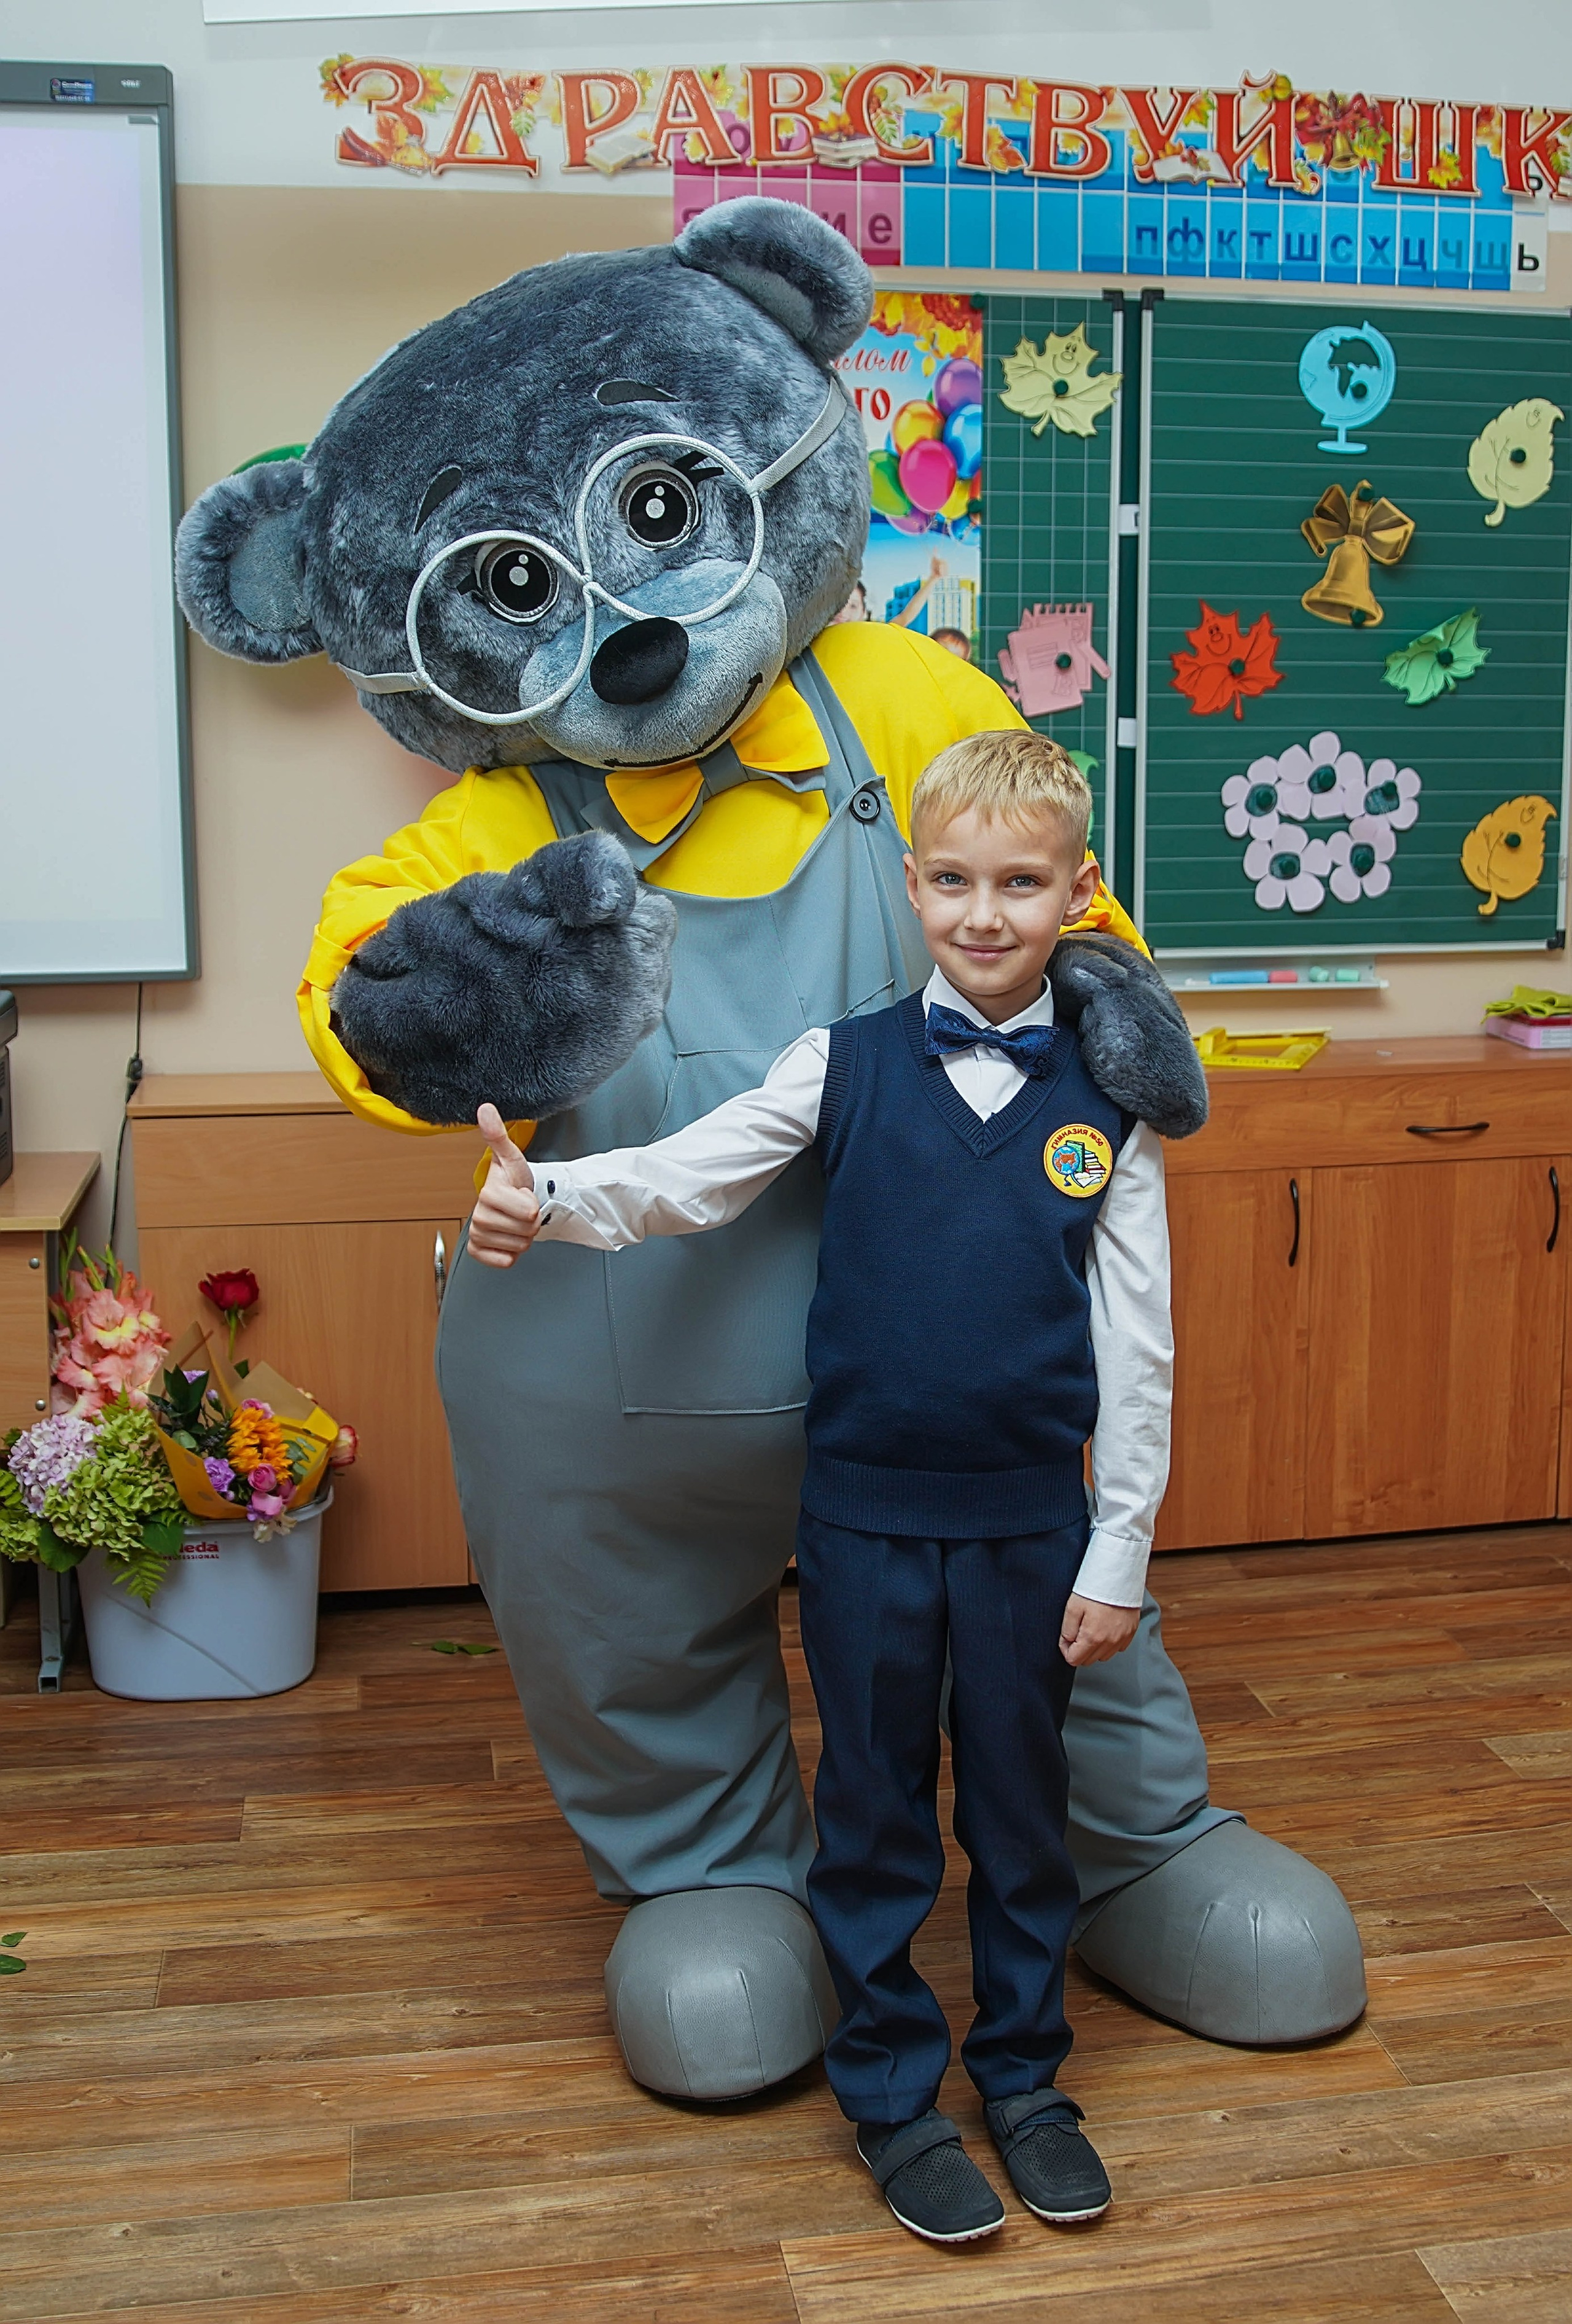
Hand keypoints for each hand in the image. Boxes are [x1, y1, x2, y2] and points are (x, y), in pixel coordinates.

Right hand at [468, 1104, 539, 1269]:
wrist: (509, 1201)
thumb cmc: (513, 1181)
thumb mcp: (512, 1158)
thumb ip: (499, 1135)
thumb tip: (486, 1110)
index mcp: (488, 1194)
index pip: (529, 1213)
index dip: (533, 1205)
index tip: (522, 1195)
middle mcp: (478, 1216)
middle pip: (526, 1231)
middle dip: (530, 1222)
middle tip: (521, 1209)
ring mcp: (477, 1234)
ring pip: (519, 1246)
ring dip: (523, 1236)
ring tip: (515, 1221)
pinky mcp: (478, 1251)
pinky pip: (505, 1261)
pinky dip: (512, 1253)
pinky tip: (507, 1237)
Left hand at [1060, 1593, 1139, 1667]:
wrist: (1119, 1576)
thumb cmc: (1095, 1589)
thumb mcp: (1073, 1607)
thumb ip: (1067, 1630)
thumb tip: (1067, 1643)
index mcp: (1093, 1637)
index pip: (1074, 1660)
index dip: (1066, 1650)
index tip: (1066, 1638)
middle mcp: (1109, 1642)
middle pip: (1088, 1660)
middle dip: (1079, 1650)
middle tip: (1077, 1630)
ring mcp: (1122, 1638)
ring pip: (1103, 1656)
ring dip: (1094, 1648)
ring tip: (1092, 1628)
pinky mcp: (1131, 1632)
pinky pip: (1117, 1648)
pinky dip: (1109, 1643)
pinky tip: (1104, 1627)